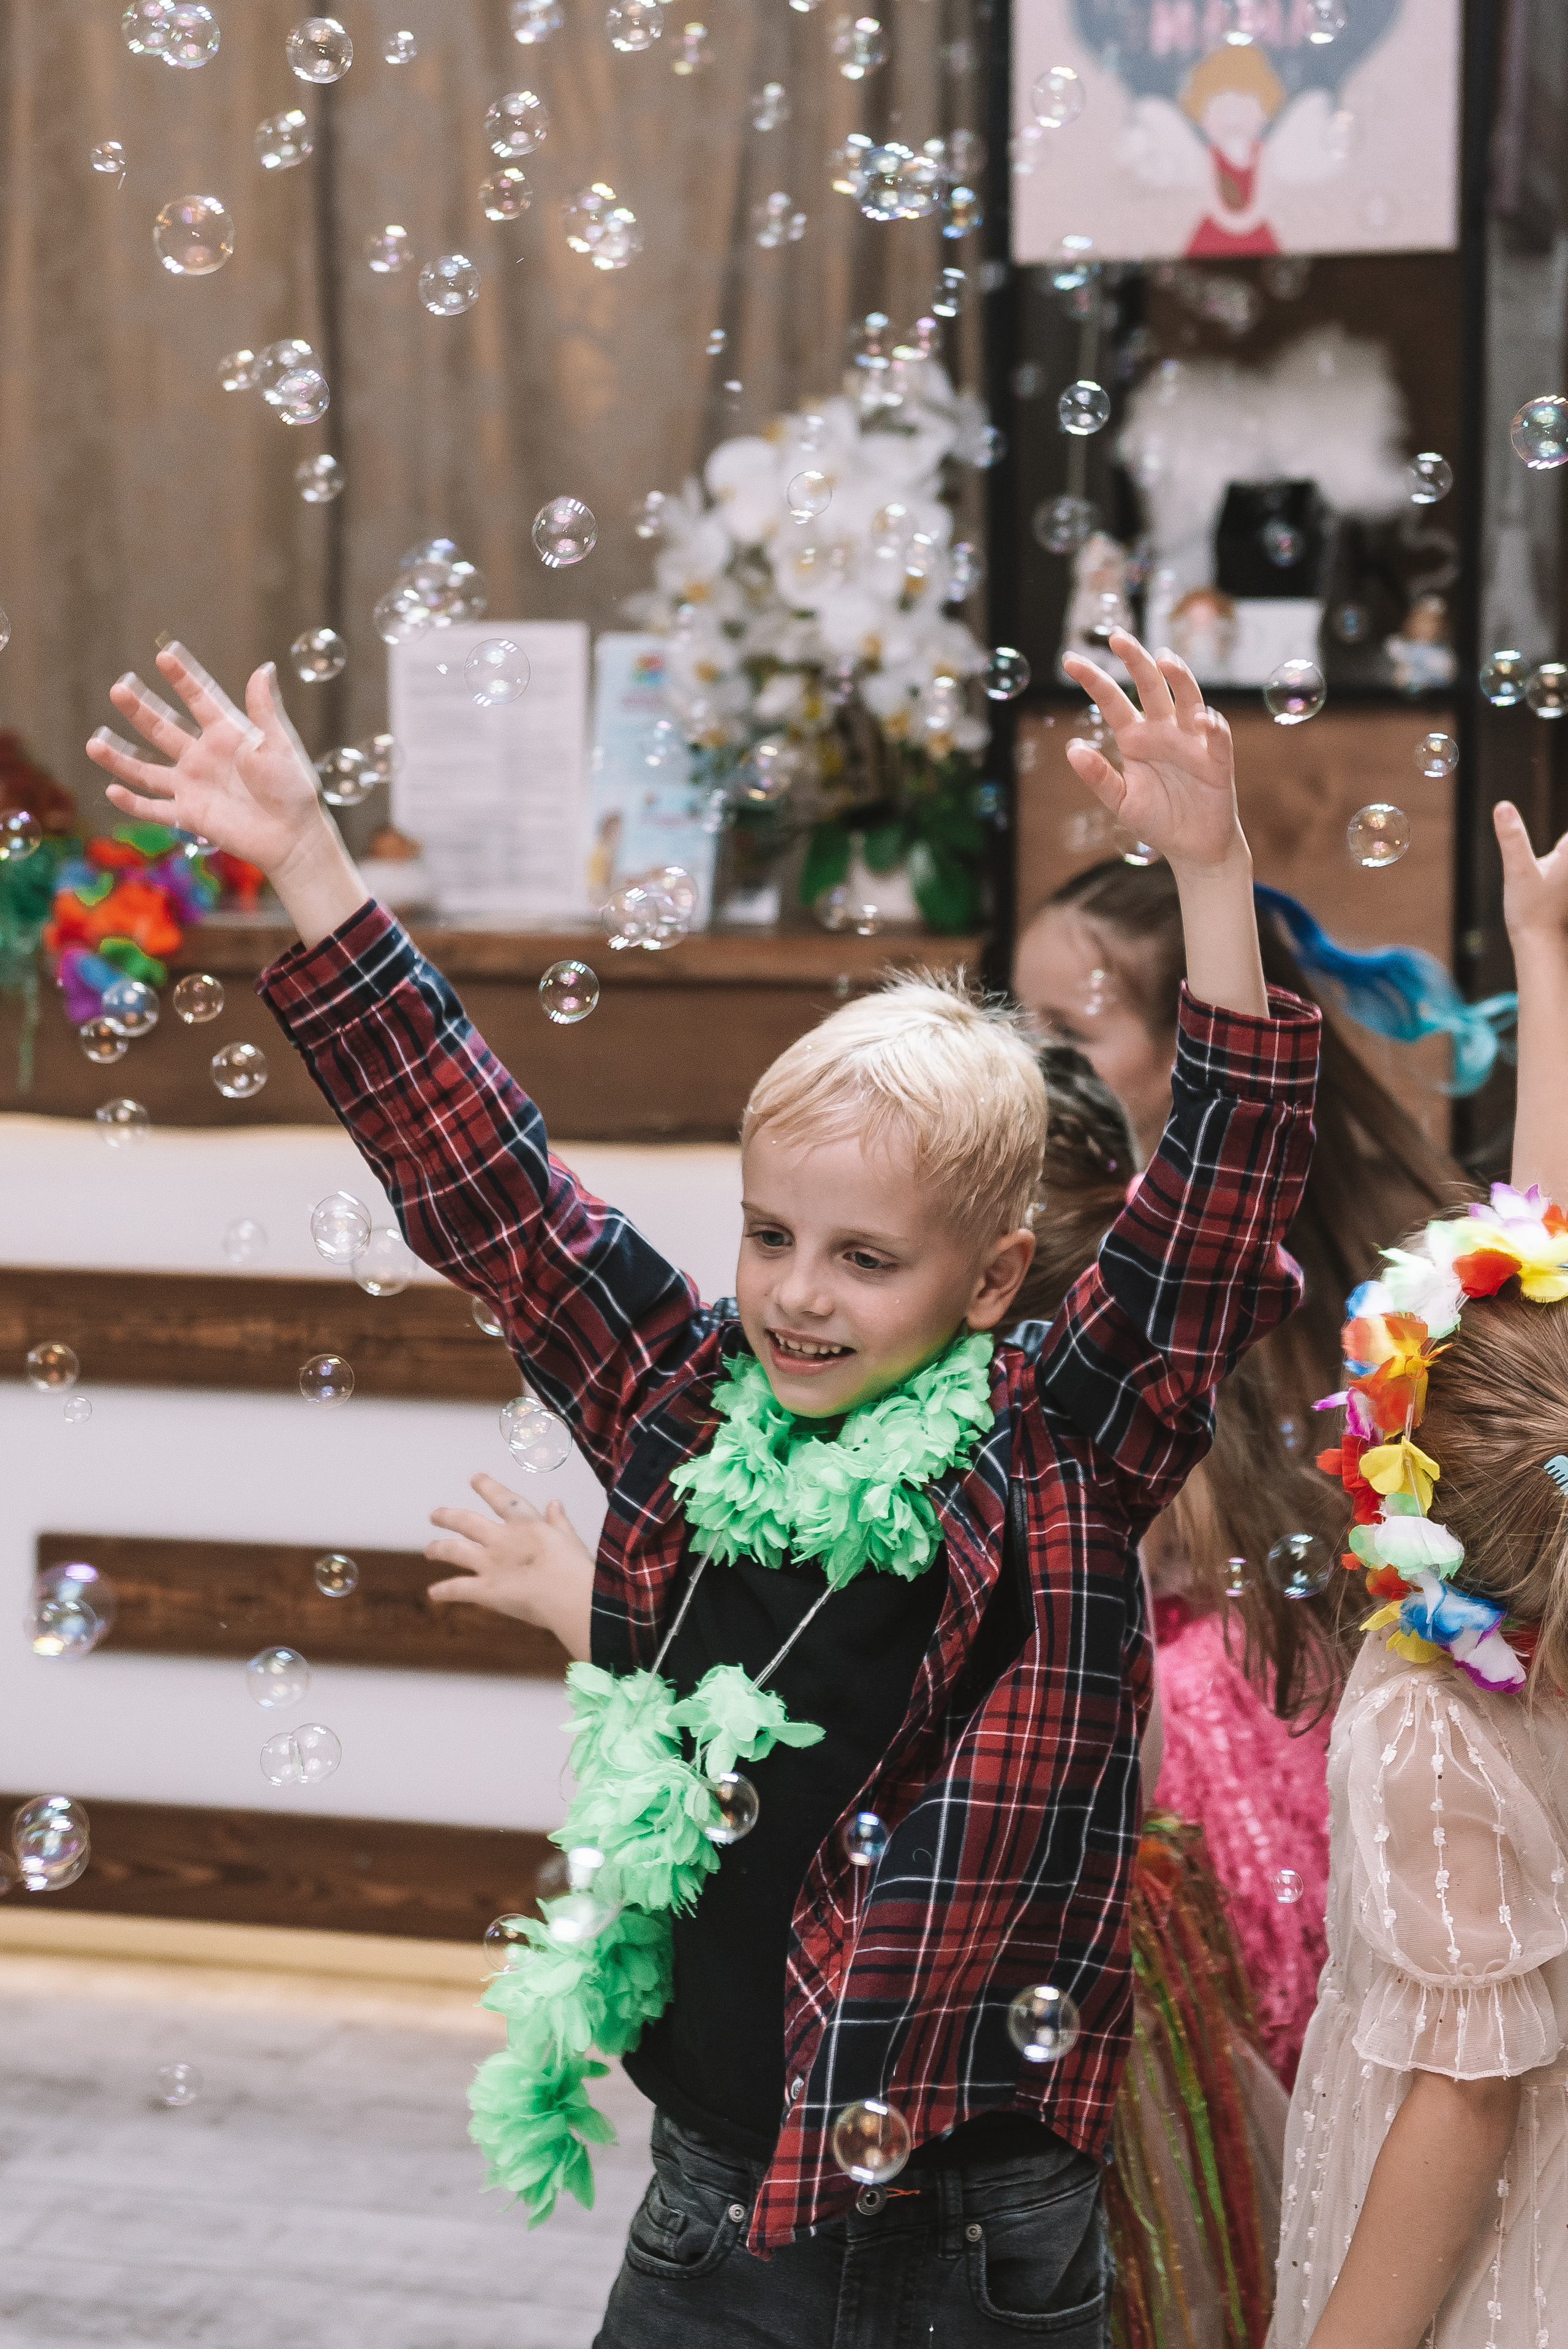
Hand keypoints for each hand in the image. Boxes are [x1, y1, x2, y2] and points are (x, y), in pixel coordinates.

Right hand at [84, 643, 364, 946]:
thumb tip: (264, 668)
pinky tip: (111, 791)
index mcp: (226, 734)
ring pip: (146, 770)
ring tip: (94, 742)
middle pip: (162, 728)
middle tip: (119, 688)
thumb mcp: (280, 745)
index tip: (164, 654)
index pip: (198, 699)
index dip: (182, 678)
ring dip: (120, 758)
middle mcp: (202, 757)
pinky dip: (132, 803)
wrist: (293, 835)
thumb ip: (265, 710)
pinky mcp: (189, 815)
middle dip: (140, 710)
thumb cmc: (293, 788)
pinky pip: (154, 809)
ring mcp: (192, 786)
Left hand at [426, 1473, 593, 1662]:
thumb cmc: (578, 1568)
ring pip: (456, 1551)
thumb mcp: (571, 1539)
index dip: (488, 1487)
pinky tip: (433, 1593)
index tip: (474, 1478)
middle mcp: (502, 1540)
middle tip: (434, 1514)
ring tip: (429, 1549)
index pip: (503, 1499)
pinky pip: (459, 1588)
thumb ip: (559, 1521)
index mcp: (526, 1525)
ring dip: (440, 1549)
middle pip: (468, 1522)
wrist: (571, 1596)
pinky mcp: (486, 1590)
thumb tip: (554, 1502)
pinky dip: (444, 1591)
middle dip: (449, 1516)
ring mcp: (491, 1564)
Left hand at [1062, 630, 1243, 877]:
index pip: (1112, 701)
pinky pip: (1217, 737)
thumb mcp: (1120, 802)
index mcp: (1136, 737)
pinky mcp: (1216, 760)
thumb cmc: (1156, 819)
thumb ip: (1099, 777)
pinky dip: (1212, 726)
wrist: (1192, 847)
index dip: (1093, 680)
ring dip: (1179, 678)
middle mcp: (1164, 731)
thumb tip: (1072, 749)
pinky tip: (1202, 720)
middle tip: (1117, 638)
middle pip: (1151, 686)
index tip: (1070, 660)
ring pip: (1188, 699)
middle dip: (1136, 661)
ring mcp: (1192, 741)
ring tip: (1165, 660)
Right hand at [1495, 799, 1567, 954]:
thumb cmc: (1531, 910)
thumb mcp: (1518, 871)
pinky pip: (1561, 859)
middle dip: (1560, 845)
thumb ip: (1512, 838)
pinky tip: (1555, 855)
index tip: (1544, 832)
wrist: (1541, 943)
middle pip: (1563, 843)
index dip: (1561, 839)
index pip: (1566, 837)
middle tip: (1529, 830)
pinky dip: (1560, 855)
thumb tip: (1503, 806)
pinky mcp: (1566, 884)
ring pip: (1562, 851)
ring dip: (1559, 852)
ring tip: (1550, 858)